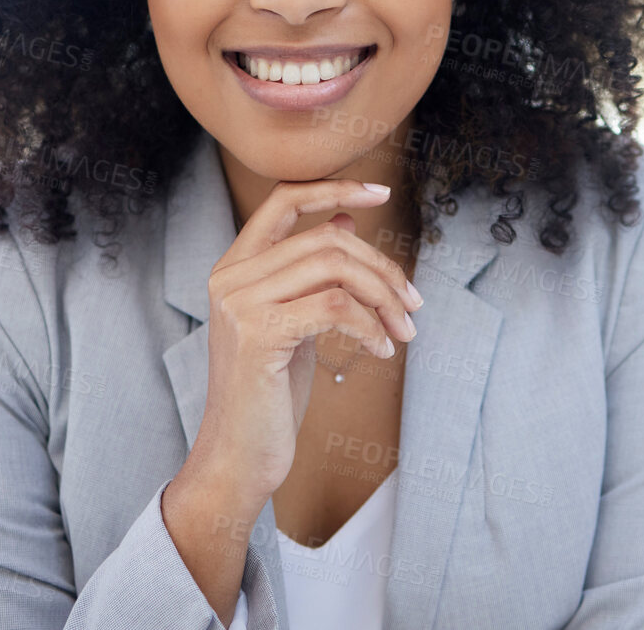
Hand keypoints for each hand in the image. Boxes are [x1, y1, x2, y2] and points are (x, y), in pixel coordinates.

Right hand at [177, 178, 422, 501]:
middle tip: (412, 304)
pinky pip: (335, 307)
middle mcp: (230, 277)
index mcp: (235, 267)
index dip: (335, 187)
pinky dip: (371, 325)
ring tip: (404, 331)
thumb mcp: (296, 321)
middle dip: (382, 268)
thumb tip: (347, 220)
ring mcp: (240, 304)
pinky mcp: (259, 335)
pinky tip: (381, 351)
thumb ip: (312, 272)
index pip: (284, 200)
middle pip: (326, 239)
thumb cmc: (270, 393)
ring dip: (384, 298)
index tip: (381, 191)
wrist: (239, 456)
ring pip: (335, 267)